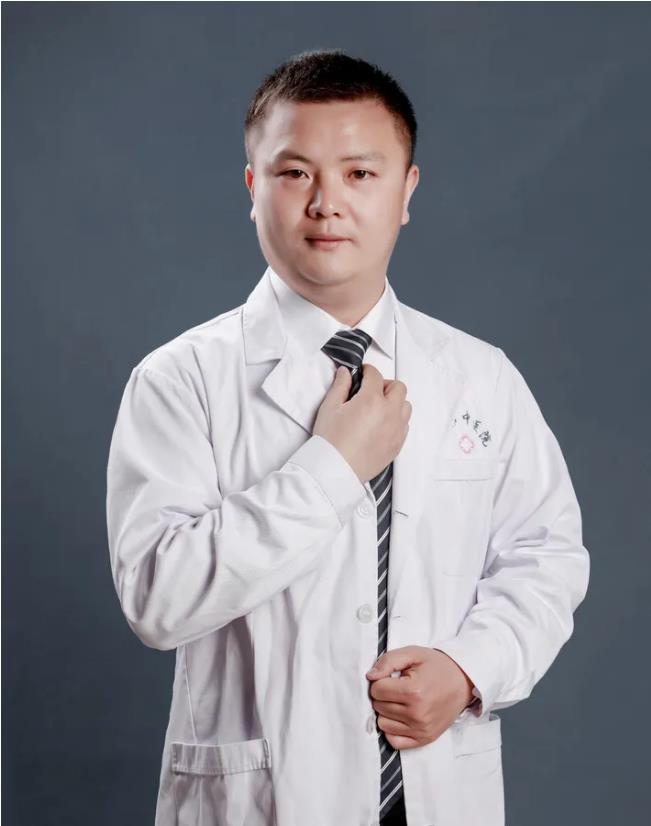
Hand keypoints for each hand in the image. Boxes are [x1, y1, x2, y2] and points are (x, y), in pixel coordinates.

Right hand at [313, 363, 411, 482]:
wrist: (335, 470)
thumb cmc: (330, 441)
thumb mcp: (329, 408)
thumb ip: (340, 386)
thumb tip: (345, 373)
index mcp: (371, 400)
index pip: (375, 375)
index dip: (367, 371)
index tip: (363, 373)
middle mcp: (389, 413)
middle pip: (398, 388)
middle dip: (385, 384)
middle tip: (370, 390)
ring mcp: (396, 430)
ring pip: (405, 406)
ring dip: (394, 402)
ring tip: (378, 408)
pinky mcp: (397, 444)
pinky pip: (405, 425)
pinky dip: (396, 419)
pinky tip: (381, 424)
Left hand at [365, 646, 474, 749]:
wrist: (463, 681)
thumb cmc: (437, 666)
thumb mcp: (413, 653)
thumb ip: (388, 661)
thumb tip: (370, 676)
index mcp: (414, 692)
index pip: (377, 690)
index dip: (380, 680)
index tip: (392, 677)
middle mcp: (417, 714)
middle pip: (379, 707)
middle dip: (384, 695)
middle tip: (398, 687)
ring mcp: (421, 729)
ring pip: (383, 724)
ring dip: (387, 711)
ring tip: (401, 700)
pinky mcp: (424, 739)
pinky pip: (394, 741)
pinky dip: (393, 729)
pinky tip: (401, 716)